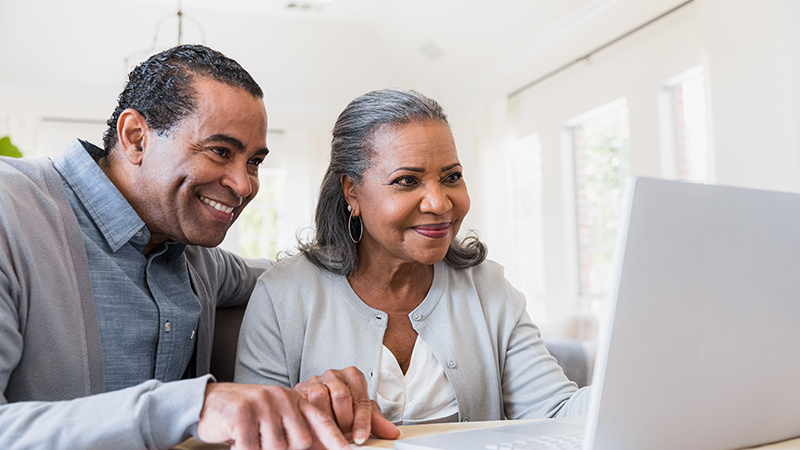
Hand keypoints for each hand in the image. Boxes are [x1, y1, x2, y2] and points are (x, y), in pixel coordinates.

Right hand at [197, 382, 349, 449]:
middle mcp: (281, 397)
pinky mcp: (243, 413)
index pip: (320, 419)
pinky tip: (237, 440)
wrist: (209, 403)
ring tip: (249, 437)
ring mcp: (262, 403)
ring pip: (276, 448)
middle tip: (263, 440)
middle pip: (299, 441)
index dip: (334, 437)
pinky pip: (253, 448)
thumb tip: (316, 446)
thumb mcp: (274, 415)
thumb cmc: (246, 414)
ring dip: (261, 449)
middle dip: (283, 449)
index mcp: (292, 398)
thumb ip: (295, 427)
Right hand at [294, 367, 399, 443]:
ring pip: (320, 398)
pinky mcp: (299, 389)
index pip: (360, 399)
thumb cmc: (345, 407)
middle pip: (341, 395)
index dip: (361, 422)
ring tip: (331, 432)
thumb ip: (376, 422)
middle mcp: (334, 374)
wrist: (321, 402)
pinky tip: (316, 429)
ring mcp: (315, 380)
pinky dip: (311, 419)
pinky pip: (304, 403)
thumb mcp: (362, 413)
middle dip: (344, 420)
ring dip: (326, 420)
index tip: (360, 438)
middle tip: (345, 434)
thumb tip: (392, 433)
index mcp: (353, 376)